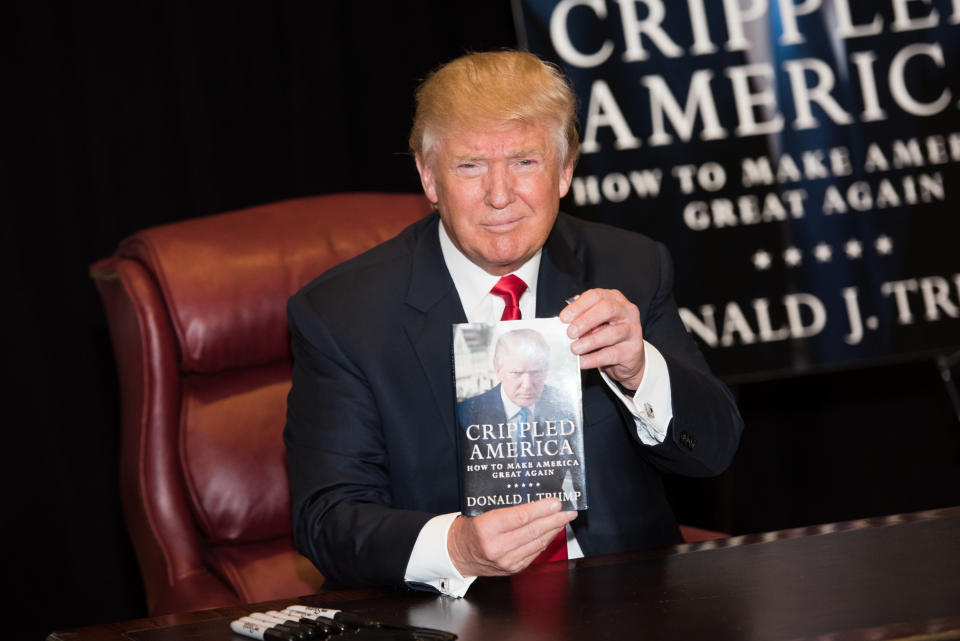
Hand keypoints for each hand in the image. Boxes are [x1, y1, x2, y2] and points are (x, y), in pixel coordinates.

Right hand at [447, 498, 576, 576]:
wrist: (458, 554)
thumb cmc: (470, 527)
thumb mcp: (480, 511)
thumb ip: (504, 506)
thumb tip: (534, 497)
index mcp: (485, 528)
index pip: (519, 517)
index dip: (540, 509)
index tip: (555, 502)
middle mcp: (496, 547)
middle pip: (532, 531)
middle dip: (554, 519)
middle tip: (568, 510)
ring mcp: (506, 561)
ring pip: (537, 543)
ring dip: (554, 530)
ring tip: (564, 518)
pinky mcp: (513, 568)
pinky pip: (535, 553)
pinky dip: (545, 540)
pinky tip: (552, 531)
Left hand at [559, 288, 645, 390]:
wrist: (628, 356)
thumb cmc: (607, 334)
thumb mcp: (595, 323)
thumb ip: (582, 320)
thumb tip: (564, 325)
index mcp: (614, 299)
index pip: (596, 296)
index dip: (578, 306)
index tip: (563, 319)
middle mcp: (626, 311)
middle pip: (607, 309)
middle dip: (585, 321)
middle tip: (570, 333)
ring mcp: (632, 330)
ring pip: (611, 333)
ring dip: (590, 341)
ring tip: (574, 349)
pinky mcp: (633, 350)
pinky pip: (612, 354)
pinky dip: (594, 358)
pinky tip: (582, 361)